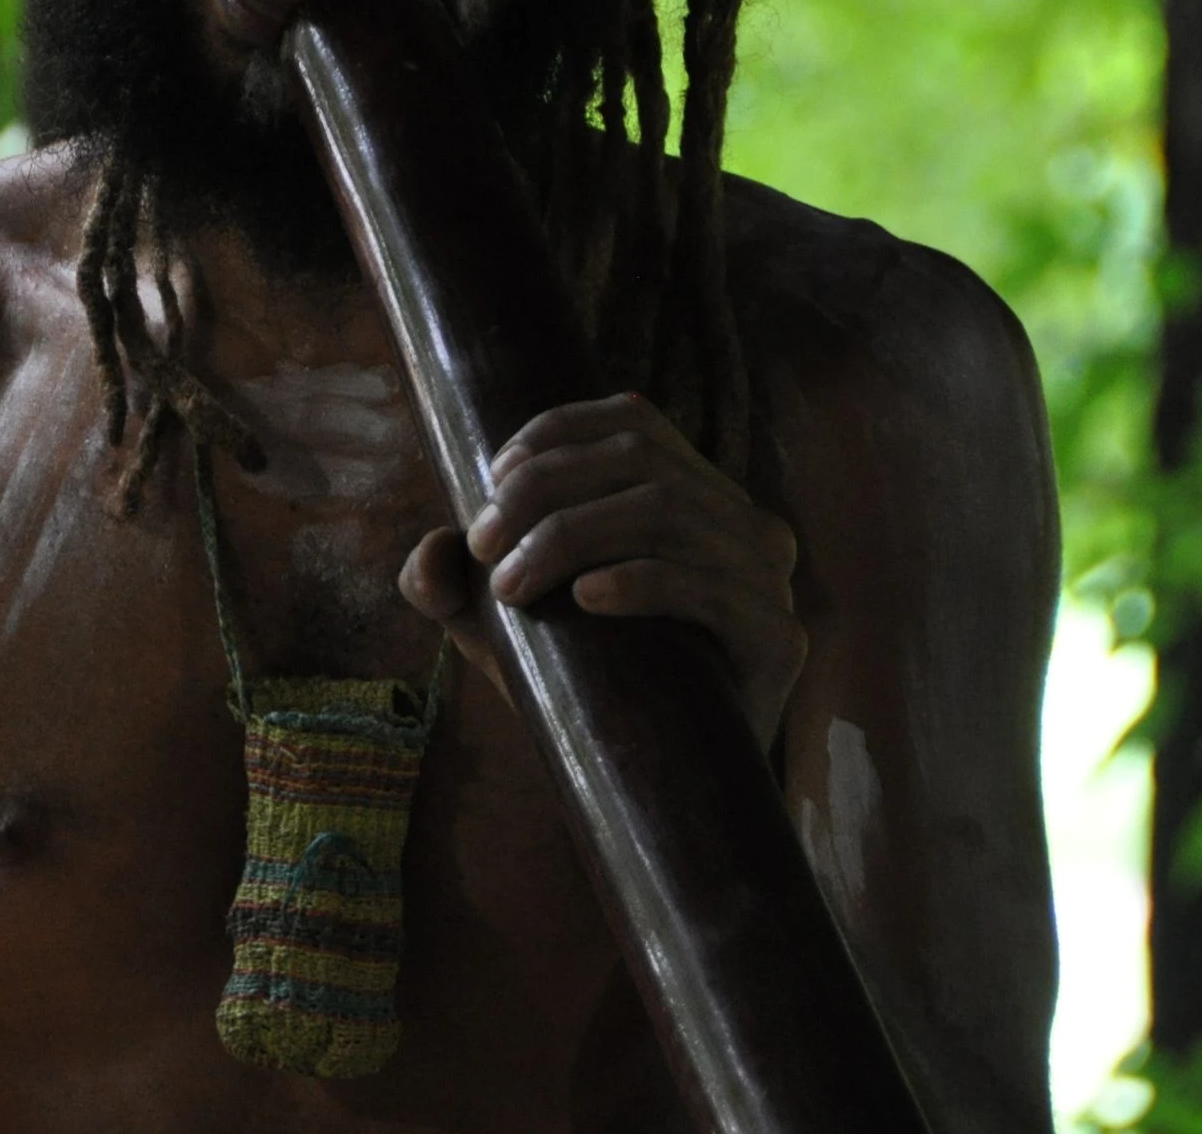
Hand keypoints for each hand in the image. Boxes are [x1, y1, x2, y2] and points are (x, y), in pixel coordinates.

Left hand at [397, 393, 805, 746]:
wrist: (662, 783)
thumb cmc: (587, 682)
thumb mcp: (507, 624)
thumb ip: (457, 584)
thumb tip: (423, 561)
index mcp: (693, 491)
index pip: (633, 419)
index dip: (558, 432)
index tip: (490, 481)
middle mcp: (741, 519)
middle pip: (640, 461)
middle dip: (545, 492)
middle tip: (484, 548)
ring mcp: (767, 576)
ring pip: (666, 512)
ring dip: (572, 536)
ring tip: (513, 586)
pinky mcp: (778, 638)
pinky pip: (710, 587)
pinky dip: (640, 581)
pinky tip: (586, 599)